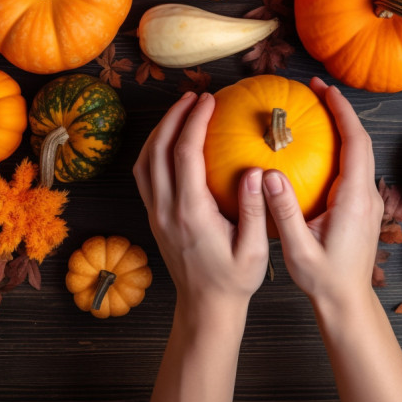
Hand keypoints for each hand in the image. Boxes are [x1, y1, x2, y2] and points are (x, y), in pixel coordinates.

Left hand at [135, 92, 270, 401]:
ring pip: (145, 161)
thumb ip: (253, 210)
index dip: (194, 122)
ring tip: (180, 110)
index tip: (208, 100)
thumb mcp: (252, 249)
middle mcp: (167, 209)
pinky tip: (170, 141)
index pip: (185, 155)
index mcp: (191, 213)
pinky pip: (145, 175)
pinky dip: (153, 150)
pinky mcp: (155, 217)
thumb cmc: (234, 280)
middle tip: (193, 96)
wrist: (205, 306)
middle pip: (159, 150)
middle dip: (174, 117)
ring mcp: (156, 213)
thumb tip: (256, 171)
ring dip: (160, 131)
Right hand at [262, 77, 382, 310]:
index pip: (356, 143)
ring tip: (316, 110)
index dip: (342, 112)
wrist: (347, 301)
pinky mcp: (361, 207)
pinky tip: (316, 147)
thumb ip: (284, 211)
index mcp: (355, 200)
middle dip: (342, 110)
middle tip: (316, 90)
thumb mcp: (298, 249)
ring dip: (342, 127)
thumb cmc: (323, 279)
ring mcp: (367, 201)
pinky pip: (354, 167)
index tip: (324, 90)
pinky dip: (339, 146)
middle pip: (361, 141)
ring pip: (360, 153)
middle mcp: (367, 195)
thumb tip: (268, 173)